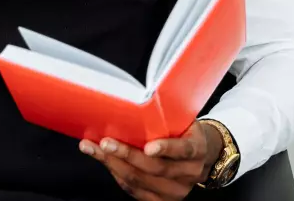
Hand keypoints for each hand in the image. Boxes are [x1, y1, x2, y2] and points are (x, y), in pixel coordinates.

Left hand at [80, 122, 223, 199]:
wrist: (200, 157)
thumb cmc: (185, 132)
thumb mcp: (183, 121)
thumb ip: (167, 118)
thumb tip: (135, 103)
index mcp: (197, 149)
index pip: (183, 150)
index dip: (166, 148)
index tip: (148, 146)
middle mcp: (189, 173)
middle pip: (156, 168)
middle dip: (127, 155)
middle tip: (105, 143)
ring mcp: (176, 190)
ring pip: (140, 181)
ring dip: (113, 165)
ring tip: (93, 149)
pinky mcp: (162, 200)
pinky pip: (134, 191)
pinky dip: (116, 174)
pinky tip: (104, 161)